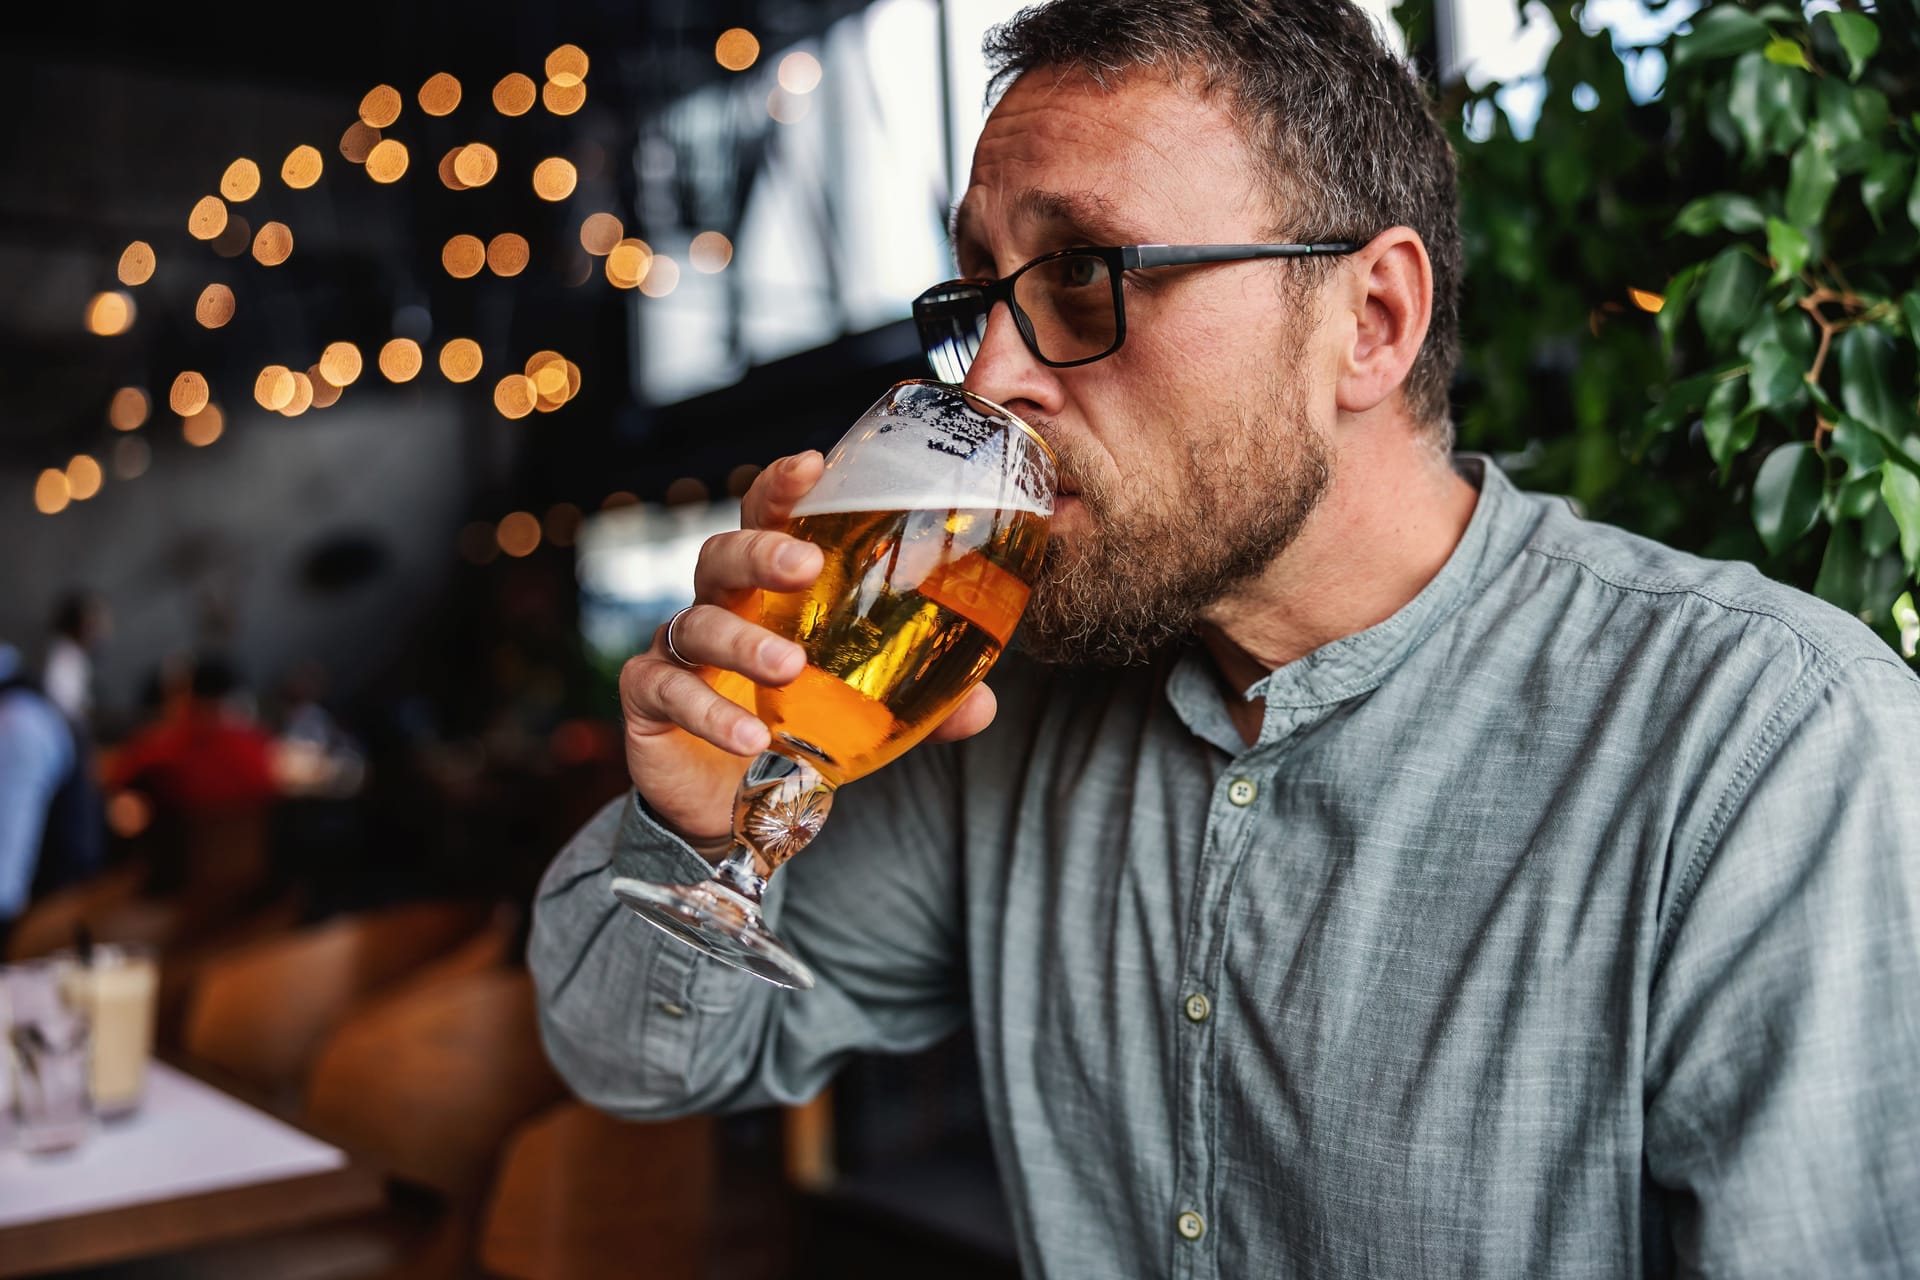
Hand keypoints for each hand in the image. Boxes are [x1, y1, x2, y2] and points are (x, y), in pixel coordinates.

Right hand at [618, 451, 1000, 853]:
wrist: (733, 809)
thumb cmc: (797, 729)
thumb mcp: (866, 713)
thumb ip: (921, 705)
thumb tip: (981, 706)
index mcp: (769, 591)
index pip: (768, 520)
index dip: (783, 487)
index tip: (813, 464)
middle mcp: (719, 606)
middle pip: (722, 554)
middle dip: (760, 551)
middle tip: (804, 565)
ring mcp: (677, 649)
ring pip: (697, 621)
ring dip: (744, 641)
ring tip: (789, 667)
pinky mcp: (648, 700)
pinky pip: (668, 690)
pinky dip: (710, 712)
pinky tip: (750, 738)